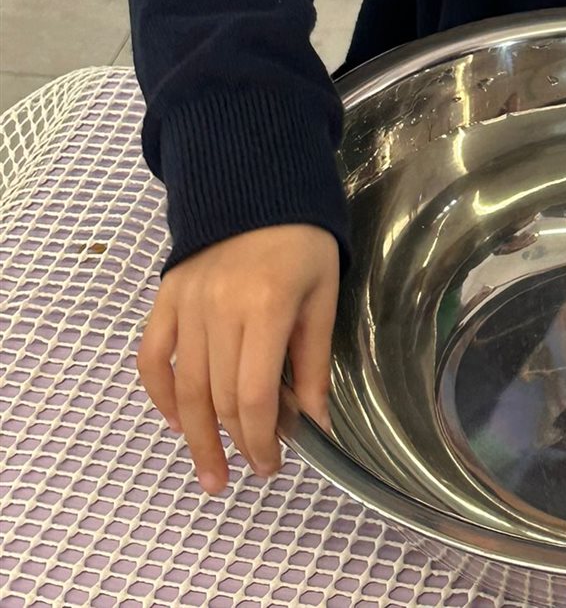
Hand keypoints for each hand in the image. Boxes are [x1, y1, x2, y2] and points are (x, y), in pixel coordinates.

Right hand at [137, 224, 339, 494]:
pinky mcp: (166, 297)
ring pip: (185, 387)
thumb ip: (315, 363)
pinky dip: (160, 394)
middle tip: (253, 467)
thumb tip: (317, 425)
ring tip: (210, 474)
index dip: (261, 439)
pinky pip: (151, 356)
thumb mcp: (323, 296)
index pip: (253, 395)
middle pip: (220, 397)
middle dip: (237, 442)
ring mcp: (187, 304)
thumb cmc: (303, 240)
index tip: (273, 464)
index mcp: (266, 307)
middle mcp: (219, 309)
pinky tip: (175, 421)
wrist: (258, 182)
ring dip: (195, 436)